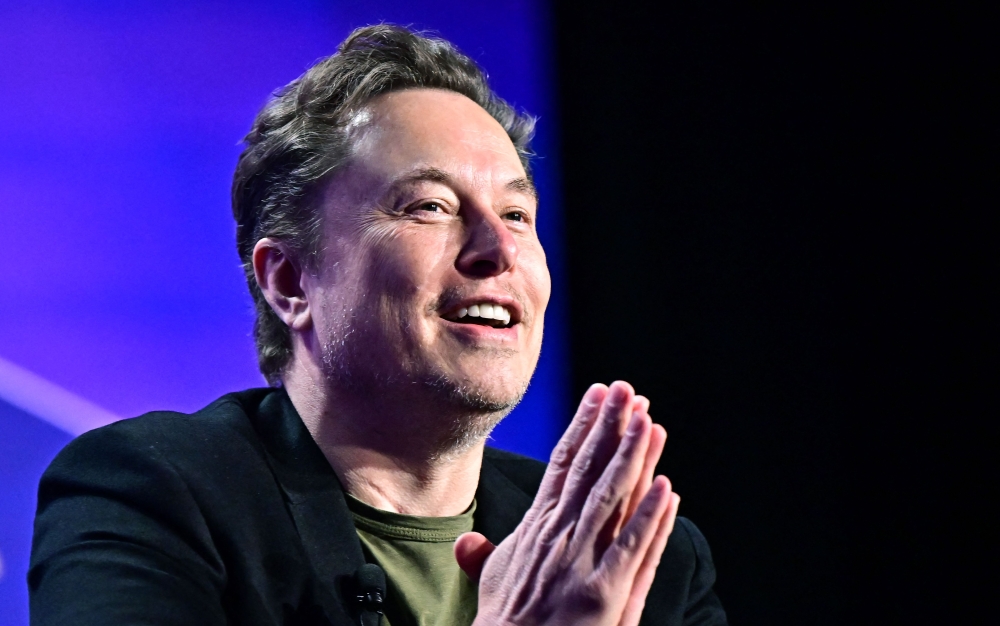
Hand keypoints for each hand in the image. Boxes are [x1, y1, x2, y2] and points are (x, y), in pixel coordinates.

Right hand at [455, 381, 678, 624]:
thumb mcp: (491, 582)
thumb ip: (486, 555)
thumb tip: (466, 541)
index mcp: (537, 527)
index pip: (562, 464)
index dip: (583, 427)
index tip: (600, 395)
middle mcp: (560, 536)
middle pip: (589, 470)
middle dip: (610, 427)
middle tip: (628, 390)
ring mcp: (582, 563)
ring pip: (613, 498)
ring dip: (632, 457)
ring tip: (648, 420)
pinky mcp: (605, 594)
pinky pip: (633, 548)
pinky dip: (650, 516)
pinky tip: (666, 486)